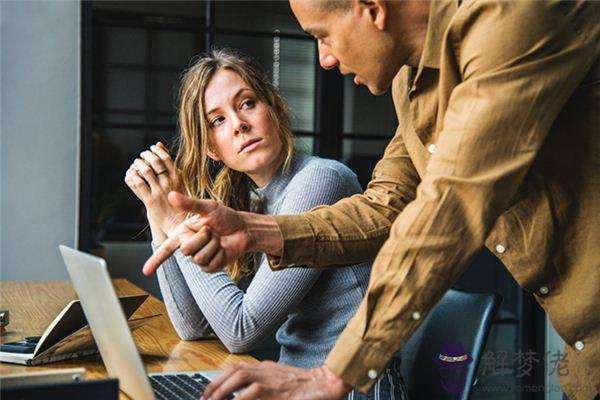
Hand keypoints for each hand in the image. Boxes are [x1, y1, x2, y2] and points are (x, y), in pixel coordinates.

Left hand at [124, 142, 184, 236]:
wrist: (177, 222)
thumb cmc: (178, 200)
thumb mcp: (178, 180)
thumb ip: (169, 163)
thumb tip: (158, 144)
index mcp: (178, 177)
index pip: (165, 157)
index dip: (156, 150)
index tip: (151, 149)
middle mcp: (169, 183)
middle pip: (154, 162)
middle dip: (146, 156)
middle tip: (142, 156)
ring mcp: (159, 191)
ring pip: (145, 171)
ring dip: (138, 165)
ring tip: (136, 164)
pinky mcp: (150, 200)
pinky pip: (138, 184)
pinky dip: (132, 176)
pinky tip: (131, 175)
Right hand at [142, 192, 253, 275]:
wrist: (243, 229)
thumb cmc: (225, 217)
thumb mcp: (208, 207)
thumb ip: (189, 204)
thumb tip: (170, 195)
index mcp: (183, 233)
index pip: (166, 248)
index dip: (155, 260)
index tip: (145, 271)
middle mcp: (189, 246)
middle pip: (186, 250)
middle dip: (202, 237)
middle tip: (211, 230)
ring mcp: (200, 258)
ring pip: (199, 258)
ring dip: (213, 245)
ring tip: (218, 239)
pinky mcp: (211, 267)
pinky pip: (211, 265)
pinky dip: (220, 254)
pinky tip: (223, 249)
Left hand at [200, 362, 350, 399]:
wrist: (326, 384)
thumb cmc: (304, 386)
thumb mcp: (280, 381)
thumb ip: (264, 385)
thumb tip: (245, 395)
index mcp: (265, 368)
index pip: (237, 368)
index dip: (220, 379)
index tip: (208, 391)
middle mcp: (266, 370)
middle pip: (235, 371)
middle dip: (216, 385)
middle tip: (205, 399)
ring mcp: (271, 379)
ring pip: (240, 378)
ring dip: (223, 390)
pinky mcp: (277, 390)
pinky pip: (253, 393)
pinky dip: (240, 399)